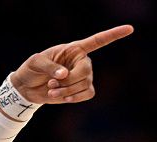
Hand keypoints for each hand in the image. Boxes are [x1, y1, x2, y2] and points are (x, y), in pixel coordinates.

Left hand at [10, 25, 133, 103]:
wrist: (27, 87)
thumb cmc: (31, 69)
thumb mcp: (35, 63)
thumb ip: (49, 66)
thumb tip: (65, 74)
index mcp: (73, 49)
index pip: (97, 41)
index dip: (113, 35)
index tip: (130, 29)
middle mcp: (81, 61)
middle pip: (86, 71)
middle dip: (69, 81)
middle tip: (51, 83)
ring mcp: (83, 76)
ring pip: (85, 84)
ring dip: (67, 90)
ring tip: (52, 90)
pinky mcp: (80, 90)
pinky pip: (87, 94)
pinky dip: (75, 97)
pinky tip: (64, 98)